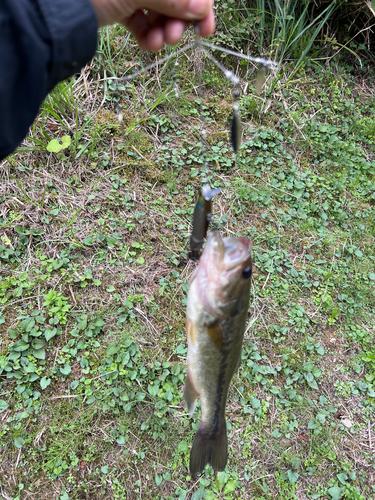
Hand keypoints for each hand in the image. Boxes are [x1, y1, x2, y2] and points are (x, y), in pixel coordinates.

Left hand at [90, 0, 214, 50]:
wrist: (53, 9)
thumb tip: (202, 9)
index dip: (200, 2)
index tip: (205, 27)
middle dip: (179, 19)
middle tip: (176, 38)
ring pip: (158, 8)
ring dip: (165, 30)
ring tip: (160, 44)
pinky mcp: (116, 4)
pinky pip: (140, 19)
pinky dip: (147, 34)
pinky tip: (147, 45)